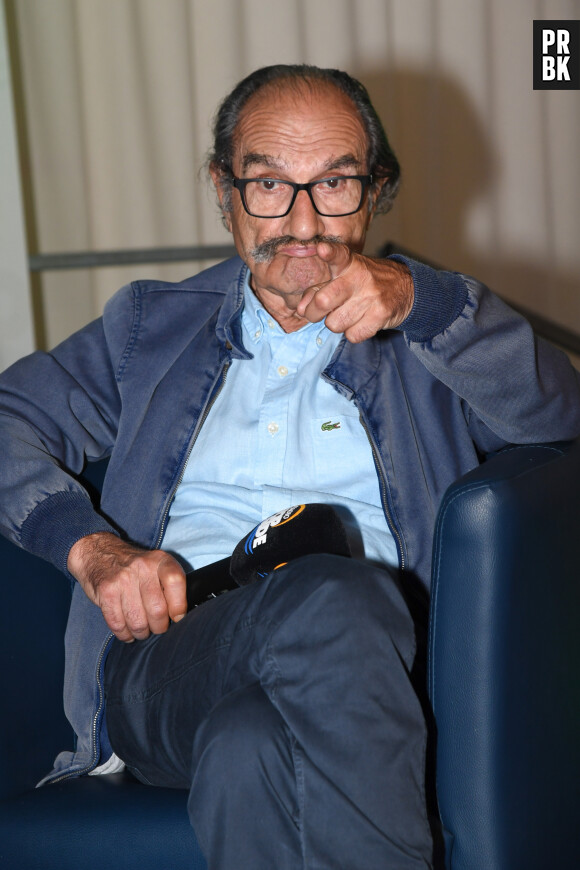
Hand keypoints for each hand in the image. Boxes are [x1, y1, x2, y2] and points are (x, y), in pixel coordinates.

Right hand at [67, 532, 186, 641]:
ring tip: (141, 630)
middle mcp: (142, 567)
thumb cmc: (134, 567)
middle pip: (157, 610)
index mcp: (160, 560)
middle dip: (159, 627)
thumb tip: (181, 617)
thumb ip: (169, 585)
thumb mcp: (156, 565)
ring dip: (141, 632)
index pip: (175, 582)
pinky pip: (118, 623)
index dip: (179, 606)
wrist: (99, 553)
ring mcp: (122, 579)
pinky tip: (126, 631)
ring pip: (138, 621)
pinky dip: (124, 634)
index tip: (176, 617)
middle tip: (156, 627)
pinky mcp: (106, 591)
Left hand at [296, 242, 414, 342]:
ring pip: (335, 324)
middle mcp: (359, 277)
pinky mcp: (381, 315)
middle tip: (316, 314)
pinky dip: (353, 333)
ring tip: (347, 314)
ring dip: (337, 324)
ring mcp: (372, 296)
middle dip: (314, 313)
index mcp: (349, 264)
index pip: (338, 255)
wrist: (407, 289)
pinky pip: (352, 335)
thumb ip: (319, 289)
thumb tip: (301, 310)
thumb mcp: (344, 277)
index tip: (322, 250)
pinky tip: (361, 322)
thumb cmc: (366, 283)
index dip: (329, 253)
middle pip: (324, 300)